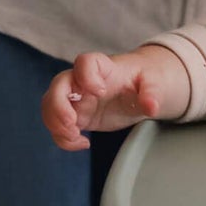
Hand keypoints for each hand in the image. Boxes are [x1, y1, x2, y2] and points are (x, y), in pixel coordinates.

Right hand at [41, 47, 183, 149]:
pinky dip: (63, 138)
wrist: (140, 90)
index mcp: (104, 67)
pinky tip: (83, 143)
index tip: (100, 91)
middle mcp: (84, 80)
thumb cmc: (145, 79)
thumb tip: (152, 107)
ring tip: (75, 136)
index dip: (86, 75)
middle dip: (58, 105)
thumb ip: (152, 93)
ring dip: (55, 124)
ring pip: (50, 105)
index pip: (85, 61)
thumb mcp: (155, 83)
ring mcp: (77, 98)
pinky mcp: (76, 115)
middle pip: (59, 84)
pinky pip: (58, 125)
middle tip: (72, 123)